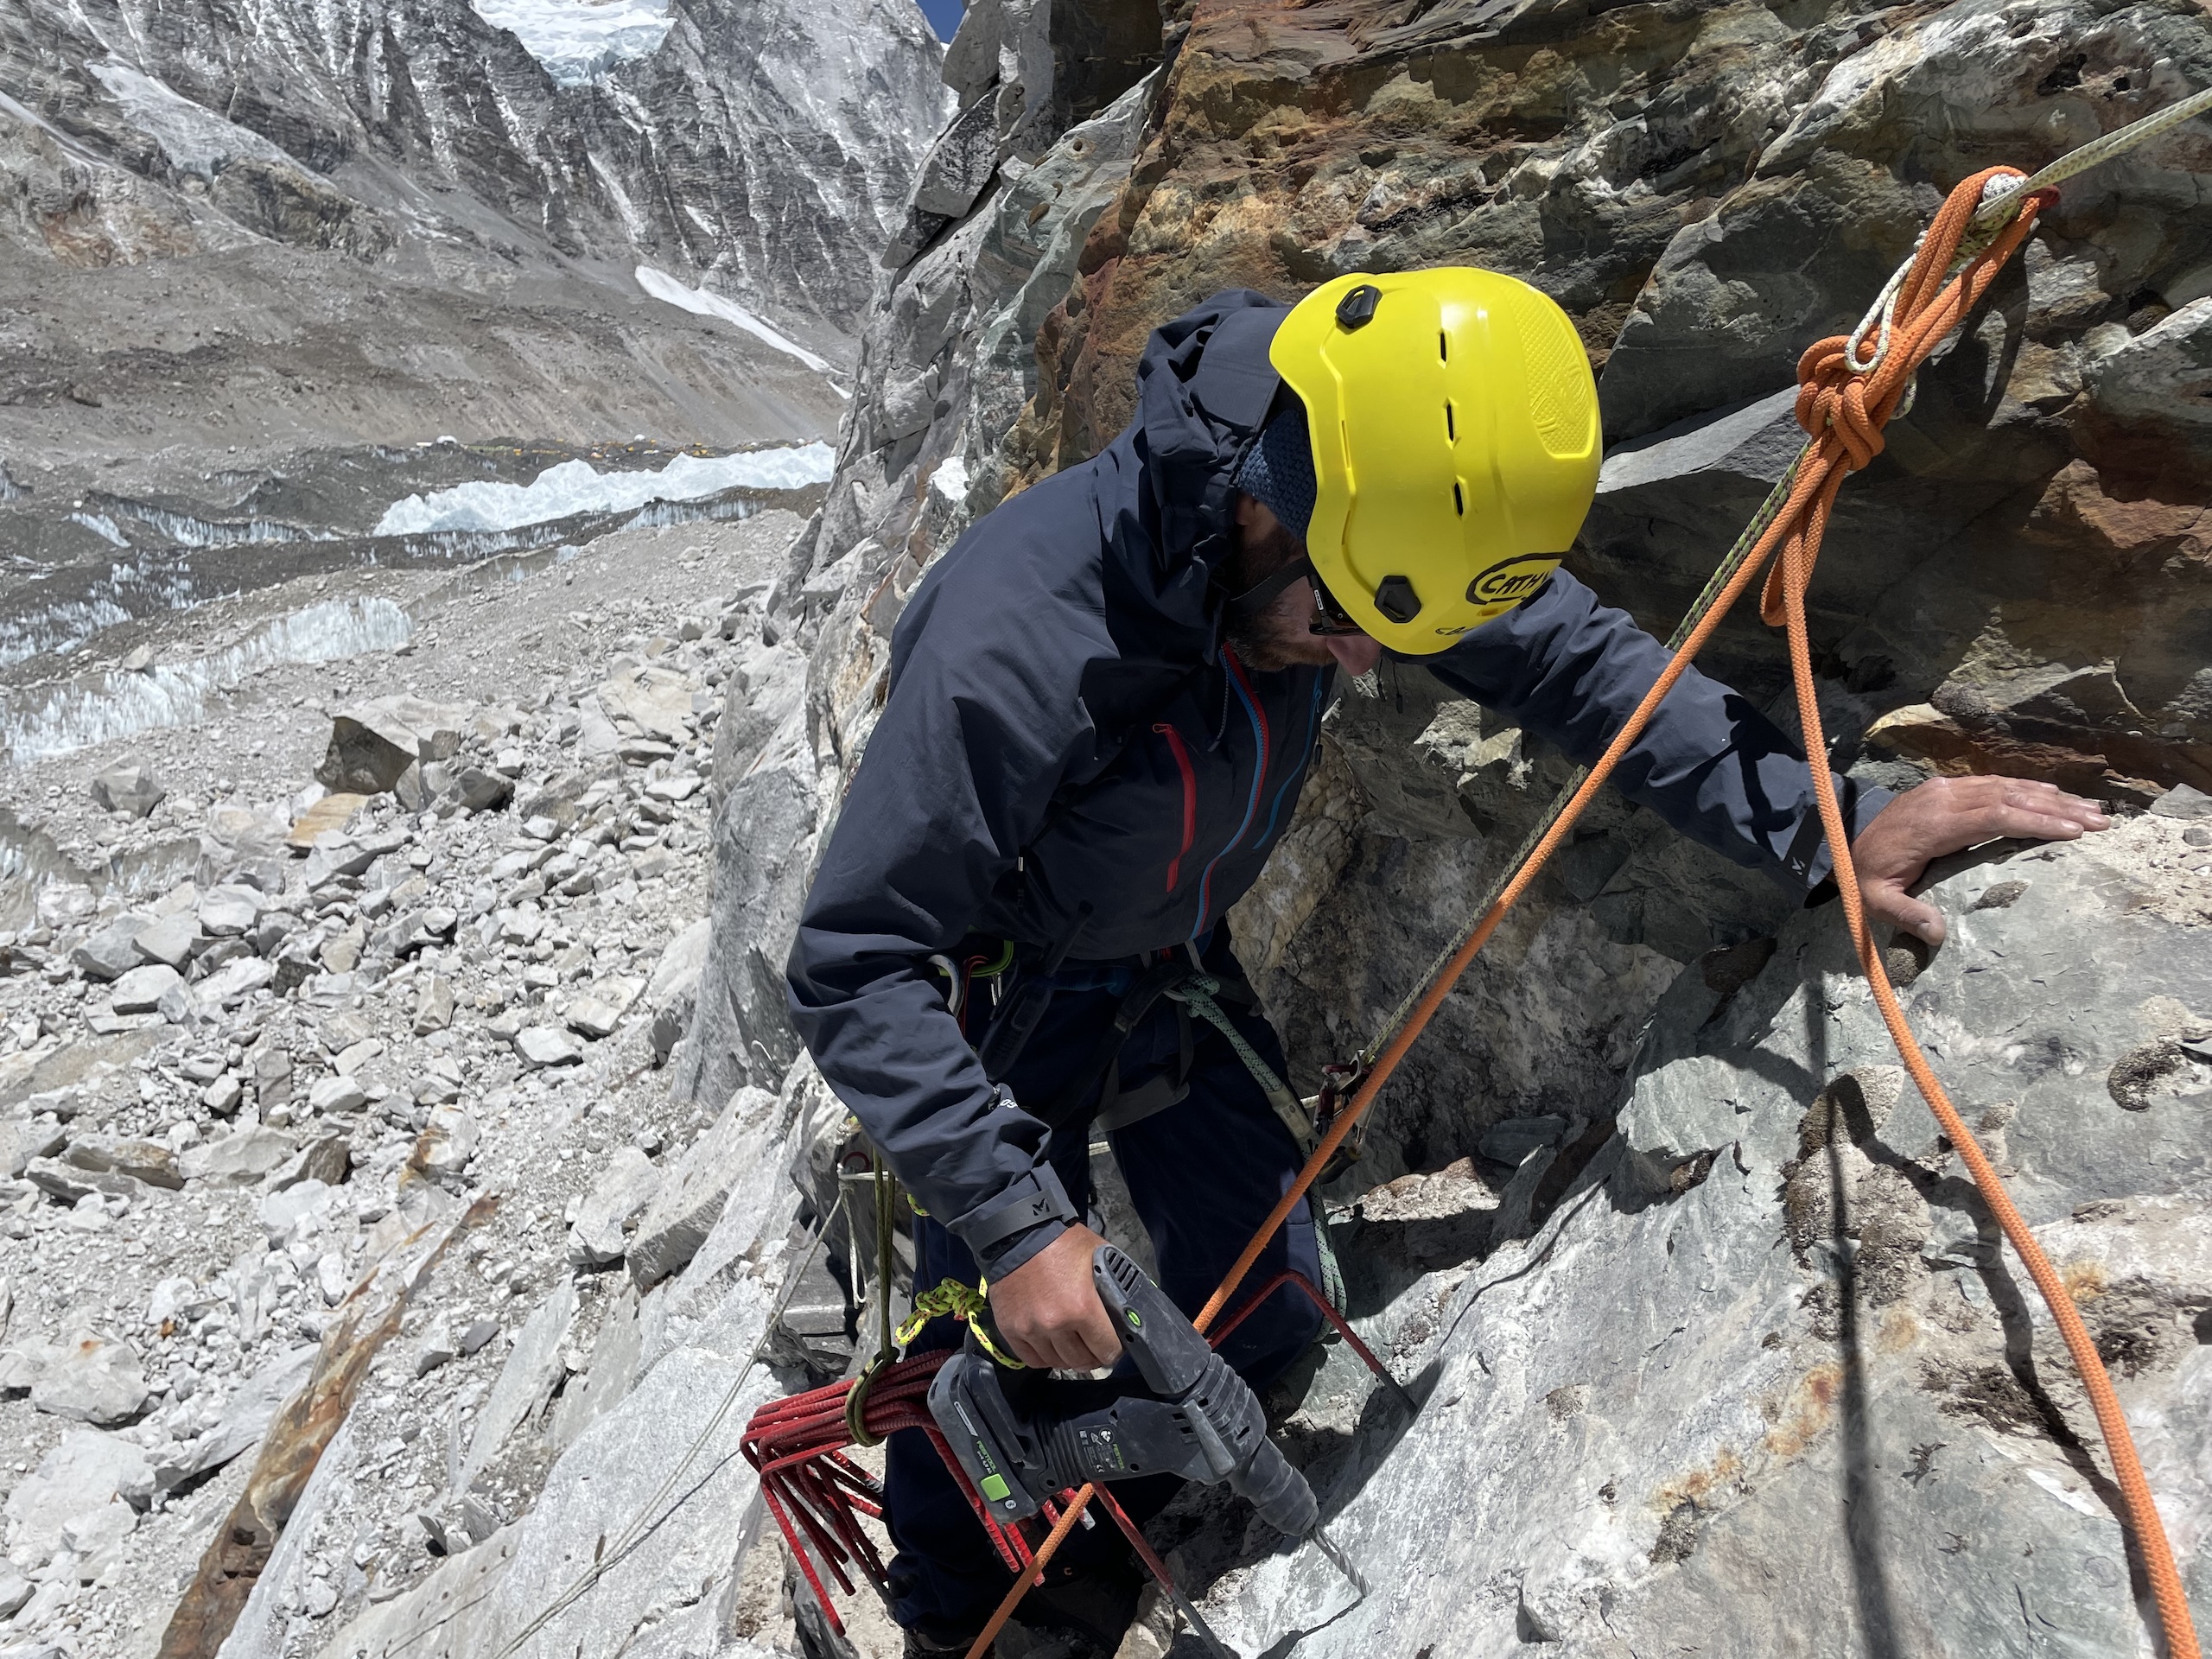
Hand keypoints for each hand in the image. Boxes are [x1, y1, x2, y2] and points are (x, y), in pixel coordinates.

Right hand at [987, 1222, 1122, 1370]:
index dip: (1115, 1348)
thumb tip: (1131, 1311)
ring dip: (1069, 1357)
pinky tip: (1051, 1346)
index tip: (1114, 1344)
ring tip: (1073, 1344)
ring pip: (1058, 1363)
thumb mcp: (1100, 1257)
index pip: (1107, 1349)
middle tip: (1094, 1346)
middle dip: (1093, 1355)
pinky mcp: (1010, 1329)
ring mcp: (1031, 1329)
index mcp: (1083, 1307)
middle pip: (1083, 1361)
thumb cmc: (1062, 1242)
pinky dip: (1045, 1356)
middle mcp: (1056, 1324)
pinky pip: (1032, 1360)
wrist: (1017, 1233)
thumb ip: (1115, 1286)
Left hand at [1850, 775, 2109, 944]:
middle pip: (2008, 797)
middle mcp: (1942, 799)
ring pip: (2005, 786)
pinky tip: (2053, 794)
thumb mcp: (1877, 901)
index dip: (2034, 821)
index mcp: (1933, 825)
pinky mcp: (1945, 788)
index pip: (1993, 816)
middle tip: (2100, 820)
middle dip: (2056, 808)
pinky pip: (1992, 784)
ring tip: (2090, 809)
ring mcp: (1944, 790)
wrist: (1843, 842)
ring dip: (2049, 797)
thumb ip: (1907, 915)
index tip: (2072, 831)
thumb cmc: (1865, 876)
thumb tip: (1939, 934)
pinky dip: (2026, 788)